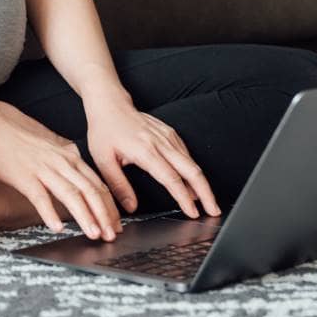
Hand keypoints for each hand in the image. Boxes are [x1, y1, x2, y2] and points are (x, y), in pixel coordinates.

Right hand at [0, 100, 121, 240]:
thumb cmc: (19, 137)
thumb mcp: (50, 145)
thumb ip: (65, 157)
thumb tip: (76, 164)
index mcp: (69, 157)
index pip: (96, 183)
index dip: (109, 205)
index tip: (116, 222)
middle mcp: (61, 163)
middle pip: (90, 191)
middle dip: (104, 215)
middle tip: (112, 234)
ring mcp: (44, 170)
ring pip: (71, 195)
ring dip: (85, 217)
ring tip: (94, 234)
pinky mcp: (26, 177)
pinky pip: (41, 197)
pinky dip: (50, 213)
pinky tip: (57, 227)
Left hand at [83, 96, 220, 219]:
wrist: (110, 104)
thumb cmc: (105, 130)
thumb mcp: (103, 161)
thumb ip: (118, 185)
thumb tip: (131, 207)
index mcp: (145, 151)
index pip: (171, 178)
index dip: (184, 198)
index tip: (193, 212)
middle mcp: (161, 142)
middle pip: (191, 170)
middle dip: (206, 192)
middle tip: (213, 210)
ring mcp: (167, 136)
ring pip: (192, 162)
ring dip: (202, 183)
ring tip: (207, 202)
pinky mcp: (170, 133)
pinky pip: (186, 154)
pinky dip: (193, 171)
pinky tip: (194, 184)